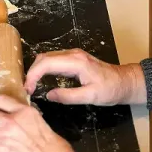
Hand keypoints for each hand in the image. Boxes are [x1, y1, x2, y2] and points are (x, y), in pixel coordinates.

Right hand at [25, 49, 146, 105]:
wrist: (124, 82)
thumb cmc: (110, 90)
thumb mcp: (91, 97)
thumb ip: (69, 96)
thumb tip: (49, 95)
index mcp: (76, 62)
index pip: (47, 63)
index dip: (34, 75)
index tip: (28, 88)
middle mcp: (72, 54)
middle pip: (44, 57)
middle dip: (32, 72)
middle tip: (27, 89)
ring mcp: (73, 55)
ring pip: (47, 57)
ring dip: (36, 70)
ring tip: (31, 86)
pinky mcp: (73, 59)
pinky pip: (53, 60)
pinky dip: (43, 68)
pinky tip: (40, 79)